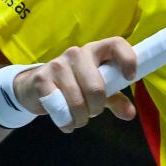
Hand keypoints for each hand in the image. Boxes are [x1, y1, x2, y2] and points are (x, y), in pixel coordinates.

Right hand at [14, 37, 137, 132]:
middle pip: (96, 87)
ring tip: (77, 118)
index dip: (127, 59)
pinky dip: (65, 121)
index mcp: (95, 50)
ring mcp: (58, 64)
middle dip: (96, 108)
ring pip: (78, 102)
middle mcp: (77, 53)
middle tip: (92, 111)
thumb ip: (115, 99)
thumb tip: (130, 114)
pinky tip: (65, 121)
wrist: (34, 86)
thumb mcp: (96, 89)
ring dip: (80, 118)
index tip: (130, 77)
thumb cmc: (73, 85)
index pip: (116, 44)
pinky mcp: (41, 79)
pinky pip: (59, 108)